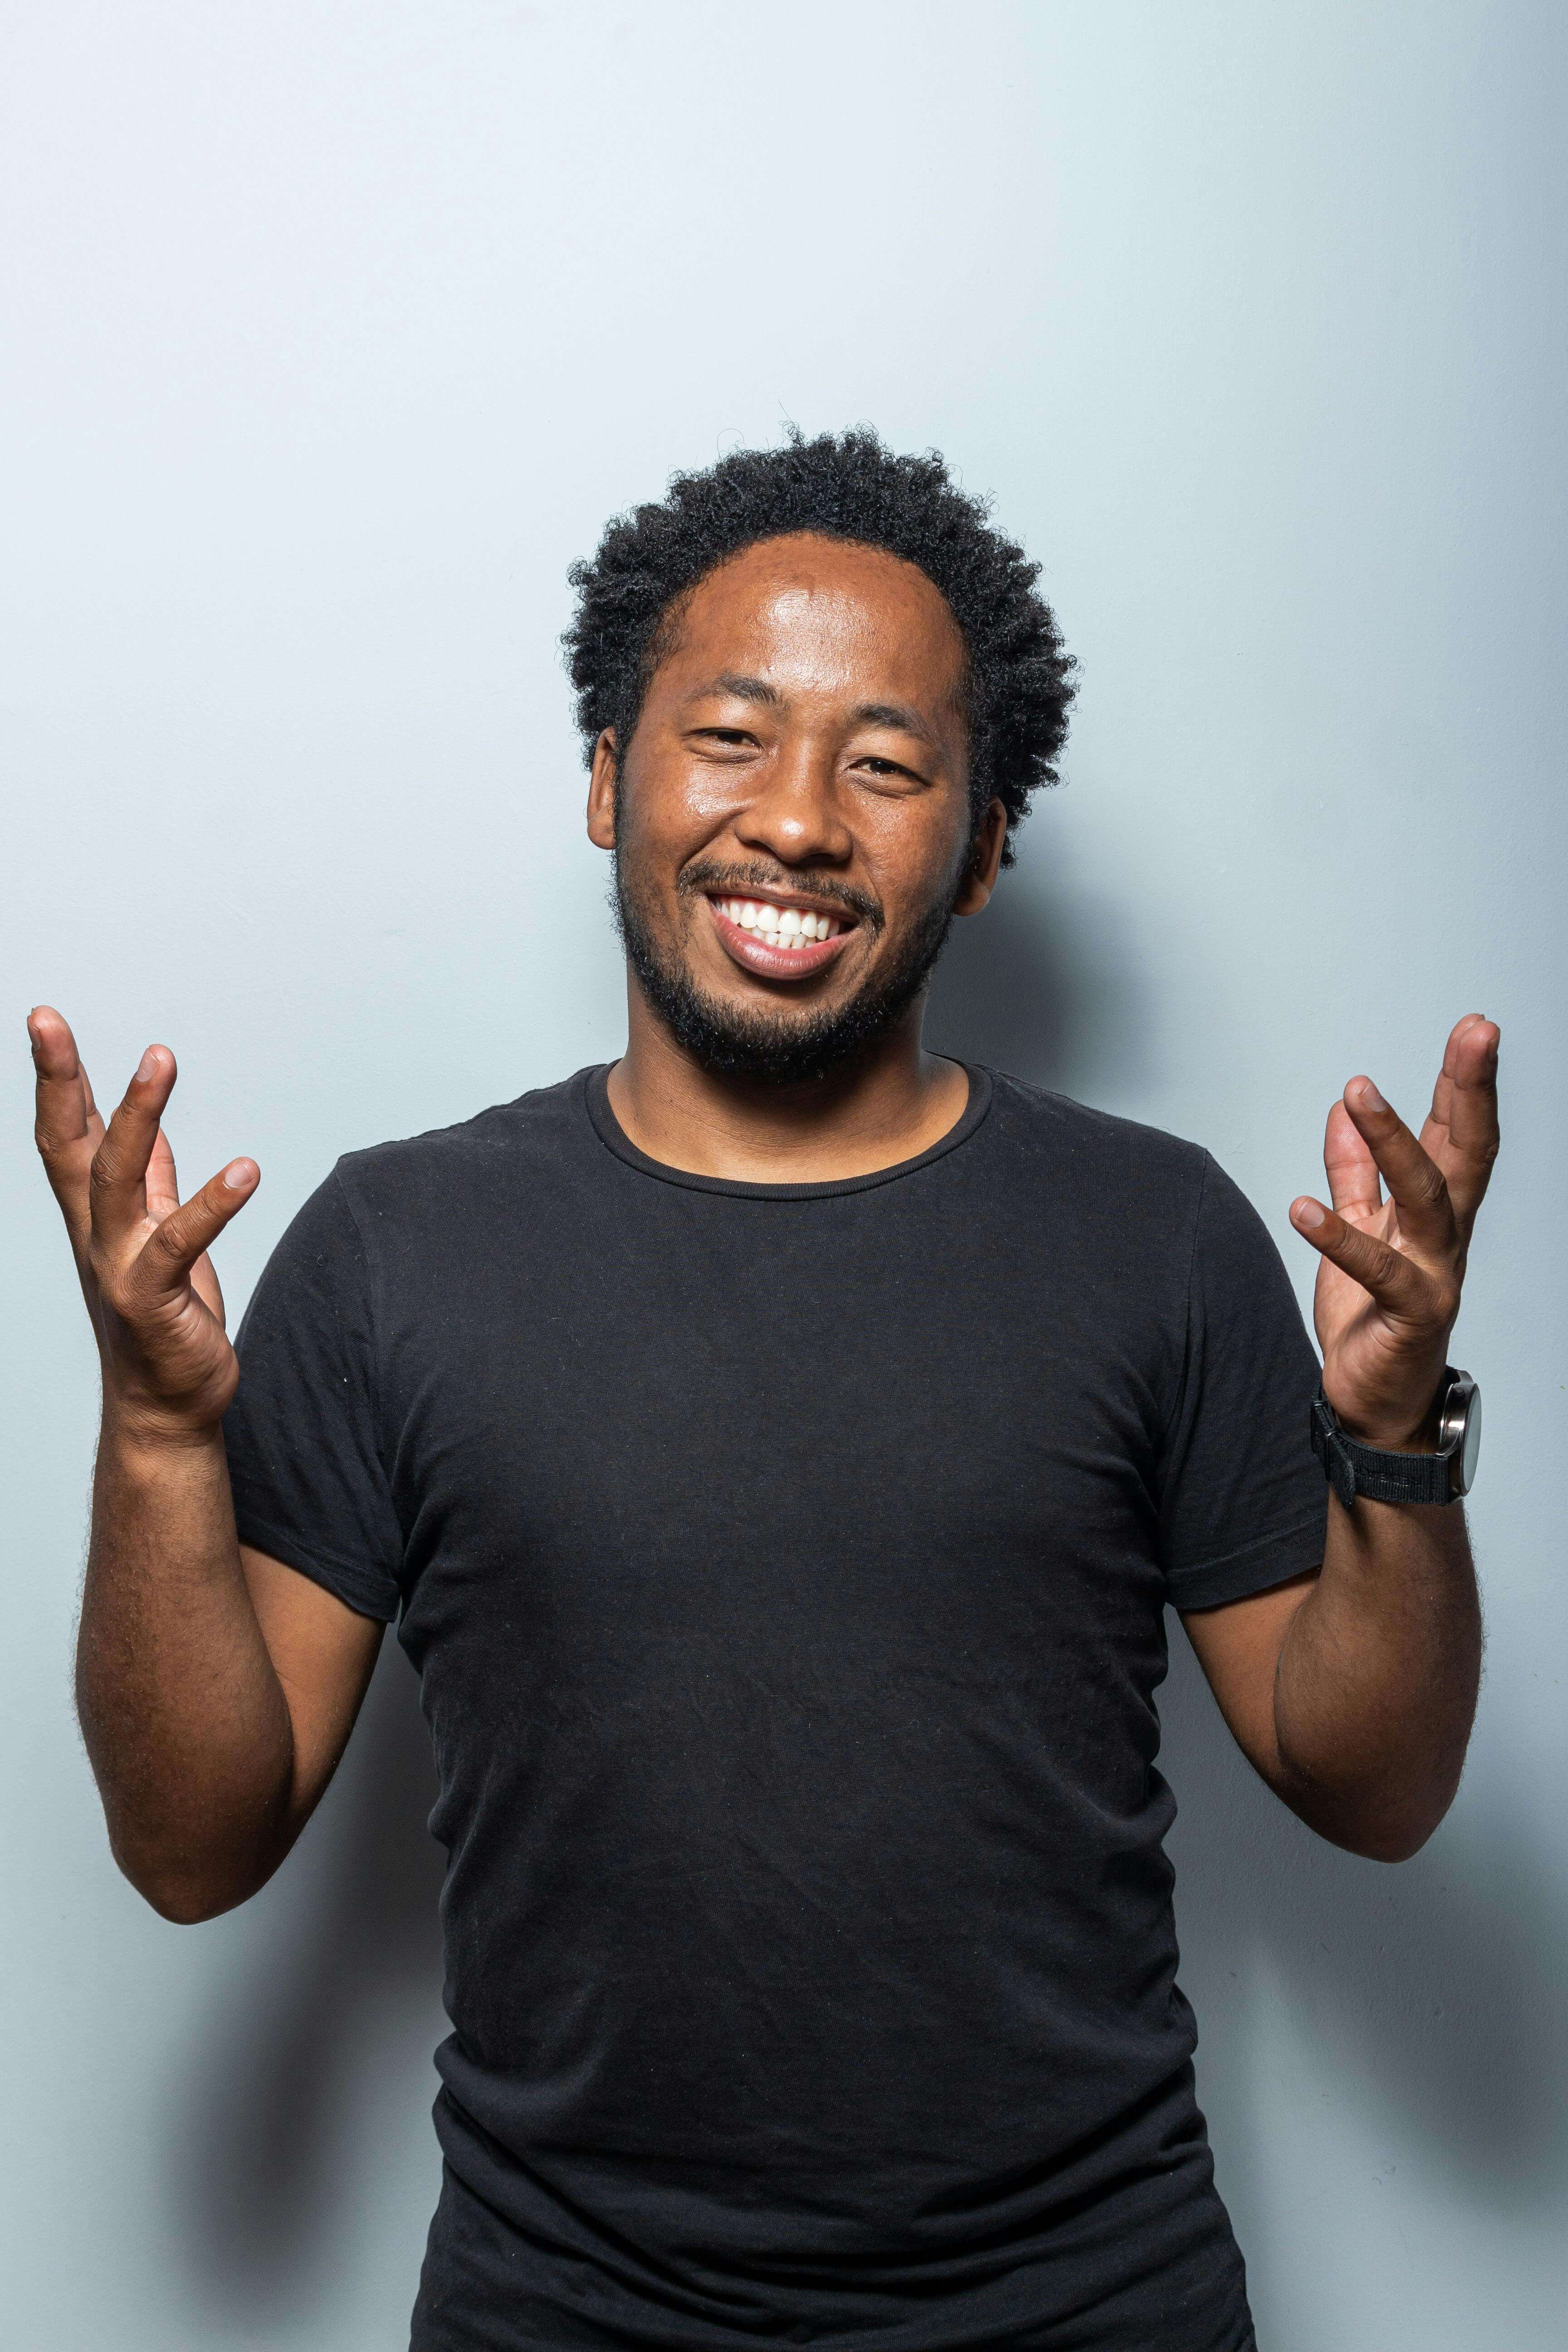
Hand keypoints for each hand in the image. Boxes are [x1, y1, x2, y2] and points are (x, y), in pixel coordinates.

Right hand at [29, 1006, 258, 1440]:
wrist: (165, 1405)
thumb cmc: (162, 1316)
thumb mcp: (154, 1233)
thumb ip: (150, 1181)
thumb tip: (148, 1130)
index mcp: (96, 1214)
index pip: (68, 1132)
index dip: (57, 1077)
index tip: (45, 1021)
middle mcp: (96, 1234)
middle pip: (69, 1144)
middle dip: (58, 1080)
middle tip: (46, 1020)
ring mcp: (119, 1265)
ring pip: (116, 1179)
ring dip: (135, 1116)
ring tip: (157, 1059)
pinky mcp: (155, 1298)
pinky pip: (181, 1242)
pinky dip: (212, 1204)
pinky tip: (245, 1170)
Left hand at [1289, 1014, 1498, 1448]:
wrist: (1375, 1401)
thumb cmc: (1373, 1317)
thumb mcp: (1361, 1228)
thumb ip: (1355, 1173)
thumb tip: (1345, 1110)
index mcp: (1437, 1212)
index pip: (1457, 1133)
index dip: (1463, 1081)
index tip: (1474, 1027)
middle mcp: (1447, 1237)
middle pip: (1468, 1150)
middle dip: (1470, 1089)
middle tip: (1477, 1032)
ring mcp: (1436, 1274)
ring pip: (1428, 1197)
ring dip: (1394, 1141)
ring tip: (1360, 1092)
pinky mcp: (1411, 1315)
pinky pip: (1377, 1270)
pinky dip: (1339, 1238)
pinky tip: (1303, 1206)